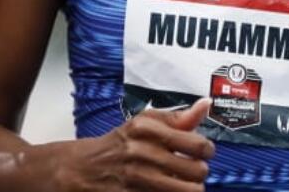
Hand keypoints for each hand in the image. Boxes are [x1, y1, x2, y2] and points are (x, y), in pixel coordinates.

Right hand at [56, 98, 214, 190]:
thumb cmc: (120, 144)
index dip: (206, 152)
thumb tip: (205, 104)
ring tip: (180, 184)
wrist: (82, 168)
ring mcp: (136, 178)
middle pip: (197, 171)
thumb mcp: (144, 124)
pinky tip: (164, 190)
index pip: (197, 144)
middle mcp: (142, 151)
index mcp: (147, 128)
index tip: (201, 153)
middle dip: (198, 173)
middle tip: (189, 171)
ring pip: (188, 191)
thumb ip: (177, 118)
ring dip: (188, 189)